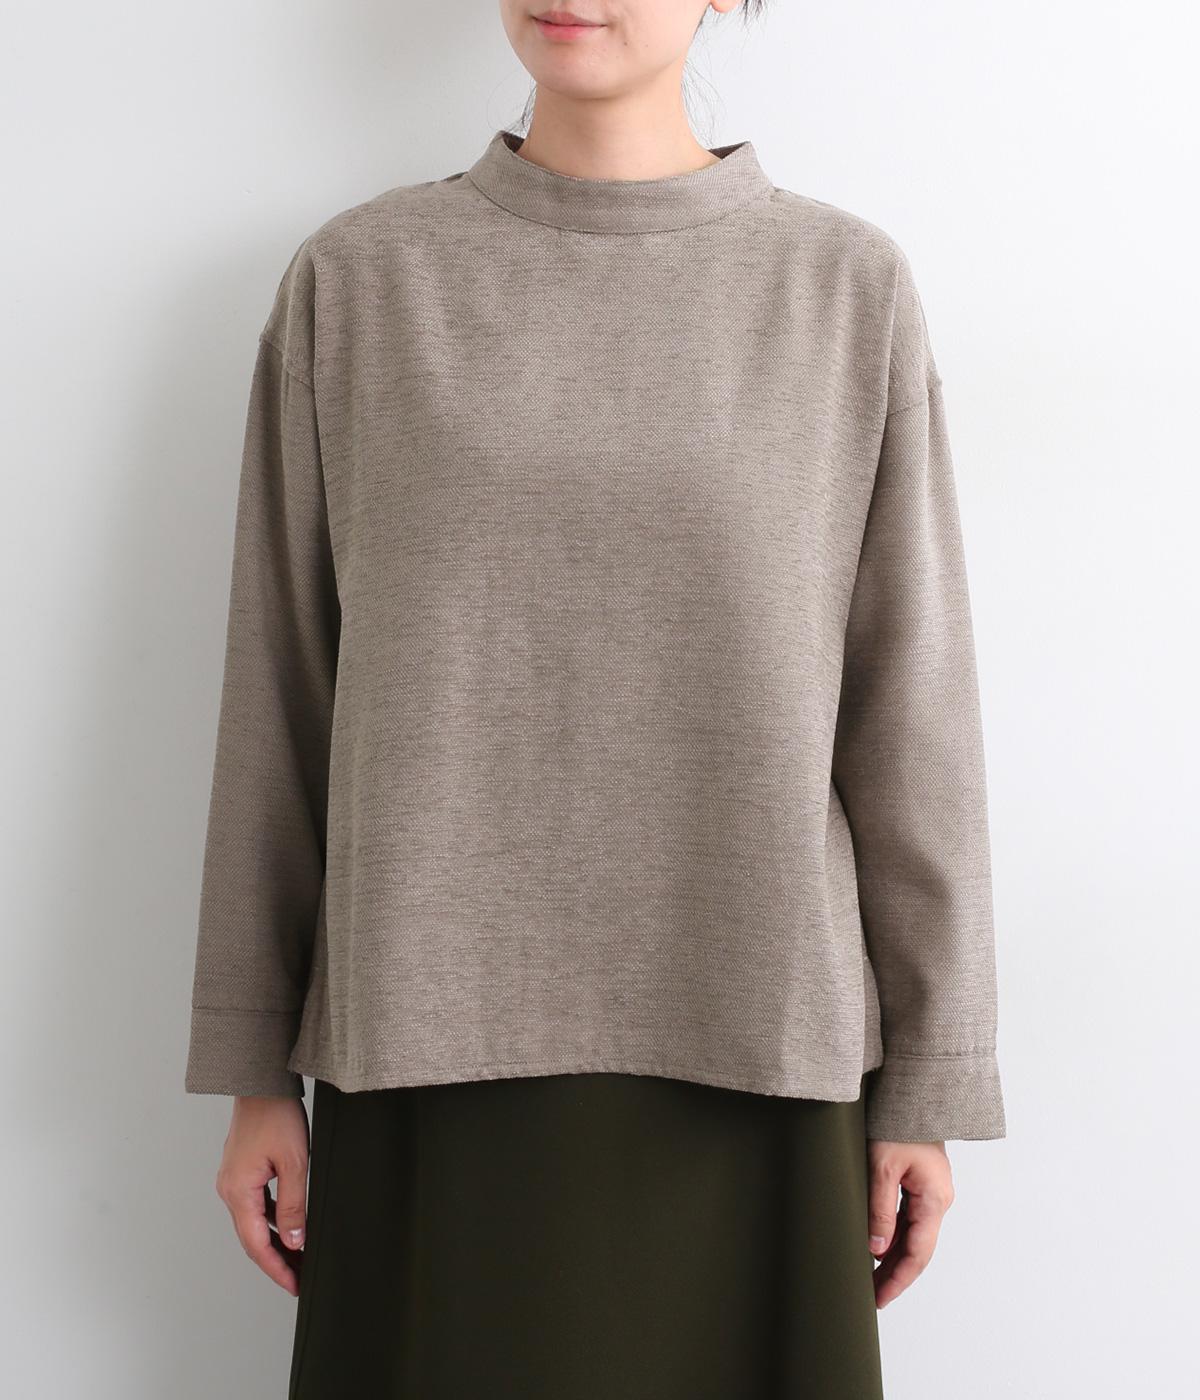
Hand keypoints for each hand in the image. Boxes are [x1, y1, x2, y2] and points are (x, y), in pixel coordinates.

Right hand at [214, 1094, 310, 1295]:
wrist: (262, 1082)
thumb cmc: (277, 1116)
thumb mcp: (295, 1162)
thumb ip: (293, 1205)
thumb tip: (295, 1241)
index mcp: (238, 1192)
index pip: (257, 1245)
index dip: (277, 1269)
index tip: (295, 1285)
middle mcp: (229, 1190)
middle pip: (253, 1238)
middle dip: (276, 1261)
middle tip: (300, 1278)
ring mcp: (233, 1180)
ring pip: (254, 1223)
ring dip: (275, 1241)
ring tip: (299, 1257)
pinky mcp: (240, 1171)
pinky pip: (255, 1205)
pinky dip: (271, 1221)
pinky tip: (289, 1226)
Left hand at [866, 1138, 954, 1307]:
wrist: (912, 1093)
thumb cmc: (897, 1124)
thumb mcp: (881, 1167)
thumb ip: (880, 1210)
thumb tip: (877, 1249)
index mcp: (935, 1199)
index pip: (918, 1253)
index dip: (898, 1279)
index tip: (879, 1298)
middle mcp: (939, 1199)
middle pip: (918, 1248)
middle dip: (895, 1273)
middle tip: (871, 1295)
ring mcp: (932, 1192)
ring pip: (913, 1235)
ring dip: (893, 1256)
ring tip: (870, 1277)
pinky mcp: (923, 1184)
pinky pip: (909, 1218)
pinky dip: (894, 1235)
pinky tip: (877, 1246)